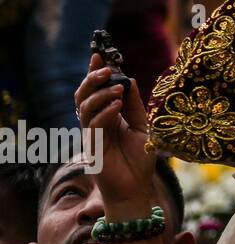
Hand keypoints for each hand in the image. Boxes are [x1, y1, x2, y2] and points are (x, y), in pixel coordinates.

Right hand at [74, 54, 153, 205]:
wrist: (136, 189)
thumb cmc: (140, 159)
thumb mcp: (143, 126)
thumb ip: (135, 105)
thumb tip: (130, 80)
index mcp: (107, 116)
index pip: (96, 90)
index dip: (95, 73)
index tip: (99, 54)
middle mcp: (96, 123)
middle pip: (83, 96)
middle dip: (92, 79)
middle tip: (106, 69)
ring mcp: (92, 135)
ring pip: (85, 108)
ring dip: (101, 94)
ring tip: (119, 89)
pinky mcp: (92, 148)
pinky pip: (93, 125)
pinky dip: (105, 112)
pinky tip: (118, 105)